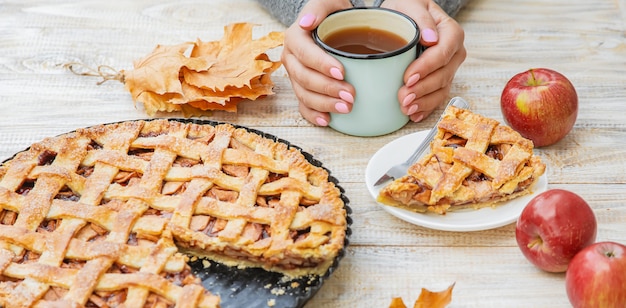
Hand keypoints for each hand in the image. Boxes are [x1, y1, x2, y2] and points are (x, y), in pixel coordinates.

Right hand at [281, 0, 355, 125]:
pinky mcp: (302, 90)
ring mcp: (295, 77)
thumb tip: (306, 23)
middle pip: (304, 78)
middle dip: (326, 88)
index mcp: (294, 38)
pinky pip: (303, 107)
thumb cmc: (336, 15)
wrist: (339, 27)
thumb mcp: (331, 4)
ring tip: (346, 108)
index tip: (342, 72)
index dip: (321, 64)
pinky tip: (328, 120)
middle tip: (350, 94)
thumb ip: (319, 7)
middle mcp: (291, 59)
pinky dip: (314, 115)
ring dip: (324, 104)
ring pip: (304, 94)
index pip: (304, 53)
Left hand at [381, 0, 466, 121]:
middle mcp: (454, 53)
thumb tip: (430, 38)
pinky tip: (414, 114)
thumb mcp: (411, 5)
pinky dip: (425, 108)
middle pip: (442, 75)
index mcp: (451, 33)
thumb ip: (421, 18)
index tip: (408, 76)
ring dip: (424, 102)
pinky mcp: (440, 81)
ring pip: (441, 90)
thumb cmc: (407, 10)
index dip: (426, 67)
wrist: (403, 19)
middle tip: (403, 96)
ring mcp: (449, 69)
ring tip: (406, 108)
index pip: (442, 53)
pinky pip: (437, 98)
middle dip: (422, 89)